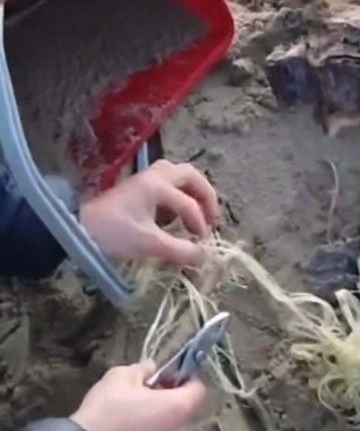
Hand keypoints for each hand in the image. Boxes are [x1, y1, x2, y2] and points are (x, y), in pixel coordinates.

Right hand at [72, 361, 207, 430]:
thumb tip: (150, 368)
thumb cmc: (107, 413)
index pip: (198, 389)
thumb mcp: (120, 378)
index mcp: (178, 408)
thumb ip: (141, 369)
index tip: (166, 376)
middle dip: (167, 400)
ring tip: (128, 416)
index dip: (185, 379)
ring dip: (156, 421)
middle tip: (142, 394)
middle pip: (182, 411)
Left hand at [80, 160, 219, 267]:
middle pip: (189, 175)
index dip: (200, 225)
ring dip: (191, 189)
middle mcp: (153, 176)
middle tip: (210, 217)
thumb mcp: (149, 244)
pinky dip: (177, 192)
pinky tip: (176, 211)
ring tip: (196, 210)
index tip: (200, 245)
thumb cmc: (113, 234)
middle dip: (205, 195)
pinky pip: (164, 181)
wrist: (76, 229)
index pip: (189, 204)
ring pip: (175, 173)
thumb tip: (203, 257)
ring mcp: (143, 179)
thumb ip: (180, 250)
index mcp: (157, 186)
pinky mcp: (135, 188)